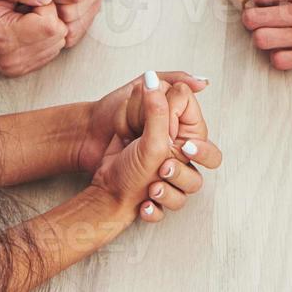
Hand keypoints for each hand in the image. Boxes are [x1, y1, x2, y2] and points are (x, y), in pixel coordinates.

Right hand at [0, 0, 67, 76]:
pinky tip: (27, 26)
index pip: (50, 24)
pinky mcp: (20, 69)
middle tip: (27, 5)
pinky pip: (52, 49)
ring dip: (48, 25)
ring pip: (57, 42)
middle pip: (57, 35)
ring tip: (25, 15)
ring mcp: (15, 67)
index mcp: (3, 38)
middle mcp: (9, 60)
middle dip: (49, 15)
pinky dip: (45, 36)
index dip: (46, 3)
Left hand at [88, 75, 222, 222]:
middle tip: (165, 168)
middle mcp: (175, 156)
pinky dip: (153, 210)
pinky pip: (164, 210)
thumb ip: (164, 103)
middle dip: (184, 174)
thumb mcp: (137, 114)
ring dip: (169, 193)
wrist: (88, 155)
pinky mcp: (154, 197)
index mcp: (178, 133)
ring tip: (152, 187)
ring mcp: (166, 178)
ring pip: (184, 195)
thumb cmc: (112, 128)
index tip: (174, 141)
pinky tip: (143, 205)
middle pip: (198, 174)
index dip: (194, 144)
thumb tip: (197, 81)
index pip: (203, 140)